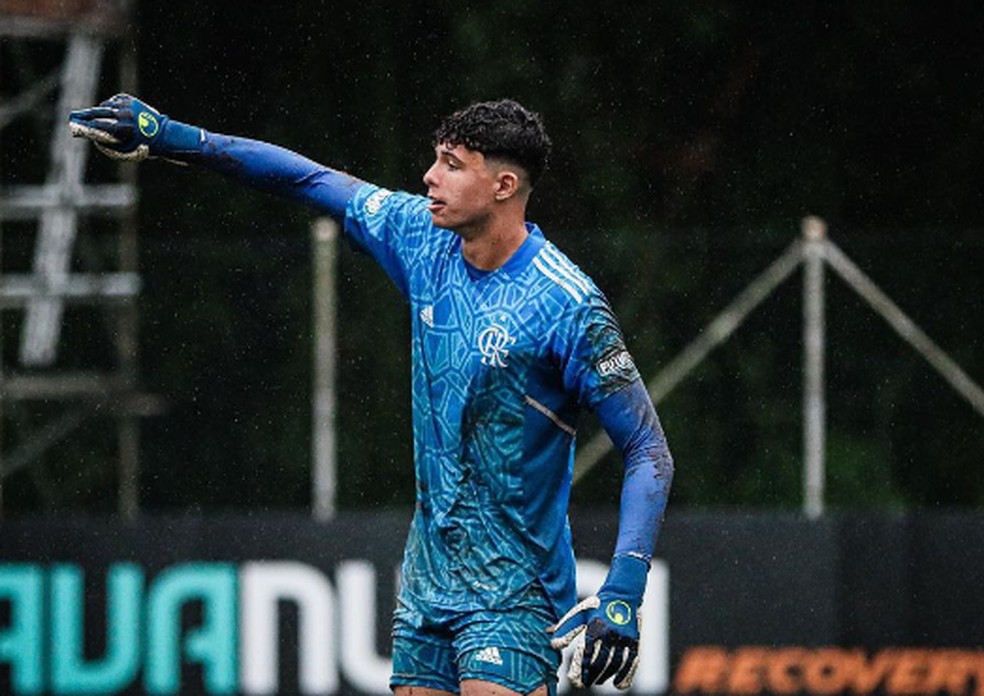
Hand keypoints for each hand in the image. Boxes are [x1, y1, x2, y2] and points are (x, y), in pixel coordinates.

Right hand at [69, 93, 199, 162]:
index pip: (98, 124)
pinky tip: (108, 108)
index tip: (75, 124)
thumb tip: (94, 138)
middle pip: (99, 112)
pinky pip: (116, 100)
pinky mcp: (132, 101)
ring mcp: (128, 106)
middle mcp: (123, 115)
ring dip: (100, 109)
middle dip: (86, 114)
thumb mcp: (126, 151)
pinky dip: (111, 104)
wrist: (164, 135)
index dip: (85, 124)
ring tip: (94, 114)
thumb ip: (109, 146)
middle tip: (76, 115)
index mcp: (122, 128)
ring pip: (107, 105)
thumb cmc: (144, 147)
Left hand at [548, 555, 646, 689]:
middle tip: (583, 684)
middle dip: (590, 676)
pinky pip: (631, 662)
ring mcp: (623, 639)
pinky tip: (618, 685)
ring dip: (604, 676)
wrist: (622, 593)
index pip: (586, 654)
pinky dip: (625, 676)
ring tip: (596, 681)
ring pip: (614, 664)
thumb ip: (566, 629)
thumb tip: (553, 644)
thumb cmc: (597, 605)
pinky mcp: (634, 641)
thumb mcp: (579, 613)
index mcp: (594, 628)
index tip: (573, 679)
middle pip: (600, 662)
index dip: (579, 669)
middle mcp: (609, 634)